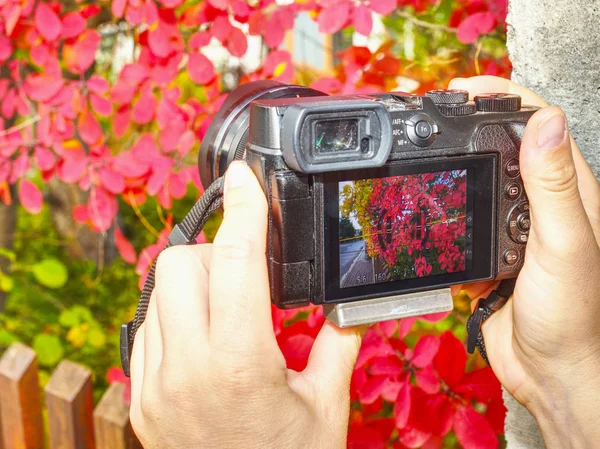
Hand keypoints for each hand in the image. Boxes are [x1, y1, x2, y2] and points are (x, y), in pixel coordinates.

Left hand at [129, 161, 363, 448]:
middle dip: (216, 252)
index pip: (234, 260)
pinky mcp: (142, 399)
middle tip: (249, 275)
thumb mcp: (327, 403)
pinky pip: (148, 327)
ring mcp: (155, 385)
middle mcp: (186, 370)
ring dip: (195, 282)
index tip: (246, 176)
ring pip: (158, 291)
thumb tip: (351, 297)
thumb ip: (340, 339)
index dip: (243, 207)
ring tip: (231, 310)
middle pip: (180, 262)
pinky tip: (207, 337)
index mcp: (240, 365)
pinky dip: (176, 313)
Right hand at [449, 76, 599, 446]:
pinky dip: (445, 205)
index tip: (467, 89)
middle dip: (471, 123)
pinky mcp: (489, 251)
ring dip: (455, 162)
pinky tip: (427, 202)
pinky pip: (463, 218)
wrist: (549, 371)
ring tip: (424, 150)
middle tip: (435, 114)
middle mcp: (542, 203)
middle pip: (505, 145)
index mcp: (569, 192)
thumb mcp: (564, 244)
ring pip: (480, 180)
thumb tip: (546, 120)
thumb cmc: (573, 314)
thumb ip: (553, 186)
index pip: (541, 125)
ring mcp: (513, 227)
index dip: (506, 98)